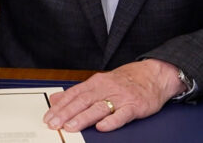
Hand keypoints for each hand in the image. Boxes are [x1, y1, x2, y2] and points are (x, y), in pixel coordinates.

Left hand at [43, 59, 184, 132]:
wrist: (154, 75)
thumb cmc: (126, 81)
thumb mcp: (100, 82)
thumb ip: (78, 92)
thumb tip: (56, 99)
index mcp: (97, 82)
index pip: (74, 94)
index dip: (61, 106)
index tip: (48, 116)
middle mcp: (107, 88)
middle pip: (83, 101)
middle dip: (67, 113)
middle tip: (54, 124)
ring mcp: (121, 97)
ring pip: (99, 108)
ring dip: (83, 118)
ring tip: (71, 127)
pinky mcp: (134, 106)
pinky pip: (122, 114)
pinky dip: (111, 121)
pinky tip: (102, 127)